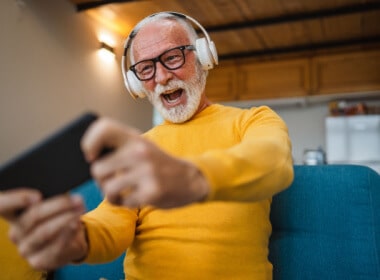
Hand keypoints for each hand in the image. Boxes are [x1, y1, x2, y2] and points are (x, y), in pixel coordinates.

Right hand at [0, 190, 87, 270]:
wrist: (71, 239)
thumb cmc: (58, 217)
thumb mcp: (52, 204)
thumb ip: (50, 195)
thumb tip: (58, 188)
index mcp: (13, 214)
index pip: (3, 206)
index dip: (16, 199)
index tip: (37, 196)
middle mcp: (15, 233)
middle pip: (34, 216)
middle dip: (59, 205)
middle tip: (77, 199)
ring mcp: (25, 249)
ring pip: (45, 231)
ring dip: (66, 218)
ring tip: (80, 210)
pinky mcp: (38, 261)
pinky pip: (55, 246)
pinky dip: (68, 233)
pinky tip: (76, 224)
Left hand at [81, 117, 208, 208]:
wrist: (191, 179)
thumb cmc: (159, 164)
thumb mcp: (142, 147)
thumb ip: (120, 146)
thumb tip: (90, 156)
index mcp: (135, 138)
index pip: (103, 127)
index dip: (90, 142)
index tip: (93, 156)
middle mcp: (140, 152)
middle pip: (97, 168)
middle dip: (100, 180)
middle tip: (112, 182)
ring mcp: (146, 172)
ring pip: (107, 188)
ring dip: (111, 195)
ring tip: (121, 193)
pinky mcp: (152, 192)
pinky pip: (123, 202)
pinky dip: (125, 204)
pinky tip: (135, 199)